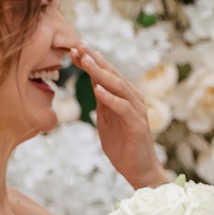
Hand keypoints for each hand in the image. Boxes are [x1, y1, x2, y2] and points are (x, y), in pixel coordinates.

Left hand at [71, 41, 169, 191]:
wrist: (139, 170)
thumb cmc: (122, 145)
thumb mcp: (106, 119)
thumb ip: (102, 100)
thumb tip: (92, 81)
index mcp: (124, 96)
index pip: (106, 74)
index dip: (91, 61)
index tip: (74, 49)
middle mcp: (133, 98)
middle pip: (112, 74)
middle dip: (95, 60)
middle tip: (79, 45)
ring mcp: (136, 110)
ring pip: (118, 86)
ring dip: (101, 73)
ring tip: (86, 61)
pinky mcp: (137, 124)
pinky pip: (122, 107)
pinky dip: (110, 97)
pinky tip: (97, 89)